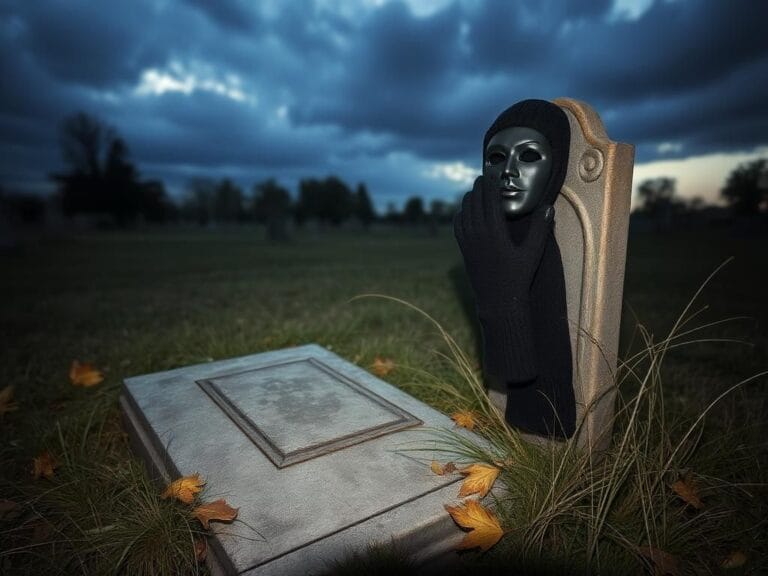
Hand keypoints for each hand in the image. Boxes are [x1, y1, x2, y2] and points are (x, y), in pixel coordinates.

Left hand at [454, 175, 553, 314]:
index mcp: (495, 232)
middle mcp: (478, 234)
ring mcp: (468, 242)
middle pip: (475, 202)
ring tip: (476, 189)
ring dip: (469, 198)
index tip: (492, 172)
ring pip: (464, 212)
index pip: (490, 199)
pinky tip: (465, 211)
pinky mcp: (464, 250)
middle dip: (479, 186)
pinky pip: (458, 226)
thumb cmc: (518, 277)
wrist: (497, 301)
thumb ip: (540, 229)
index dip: (490, 183)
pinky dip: (461, 214)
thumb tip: (548, 207)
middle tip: (484, 175)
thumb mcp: (533, 253)